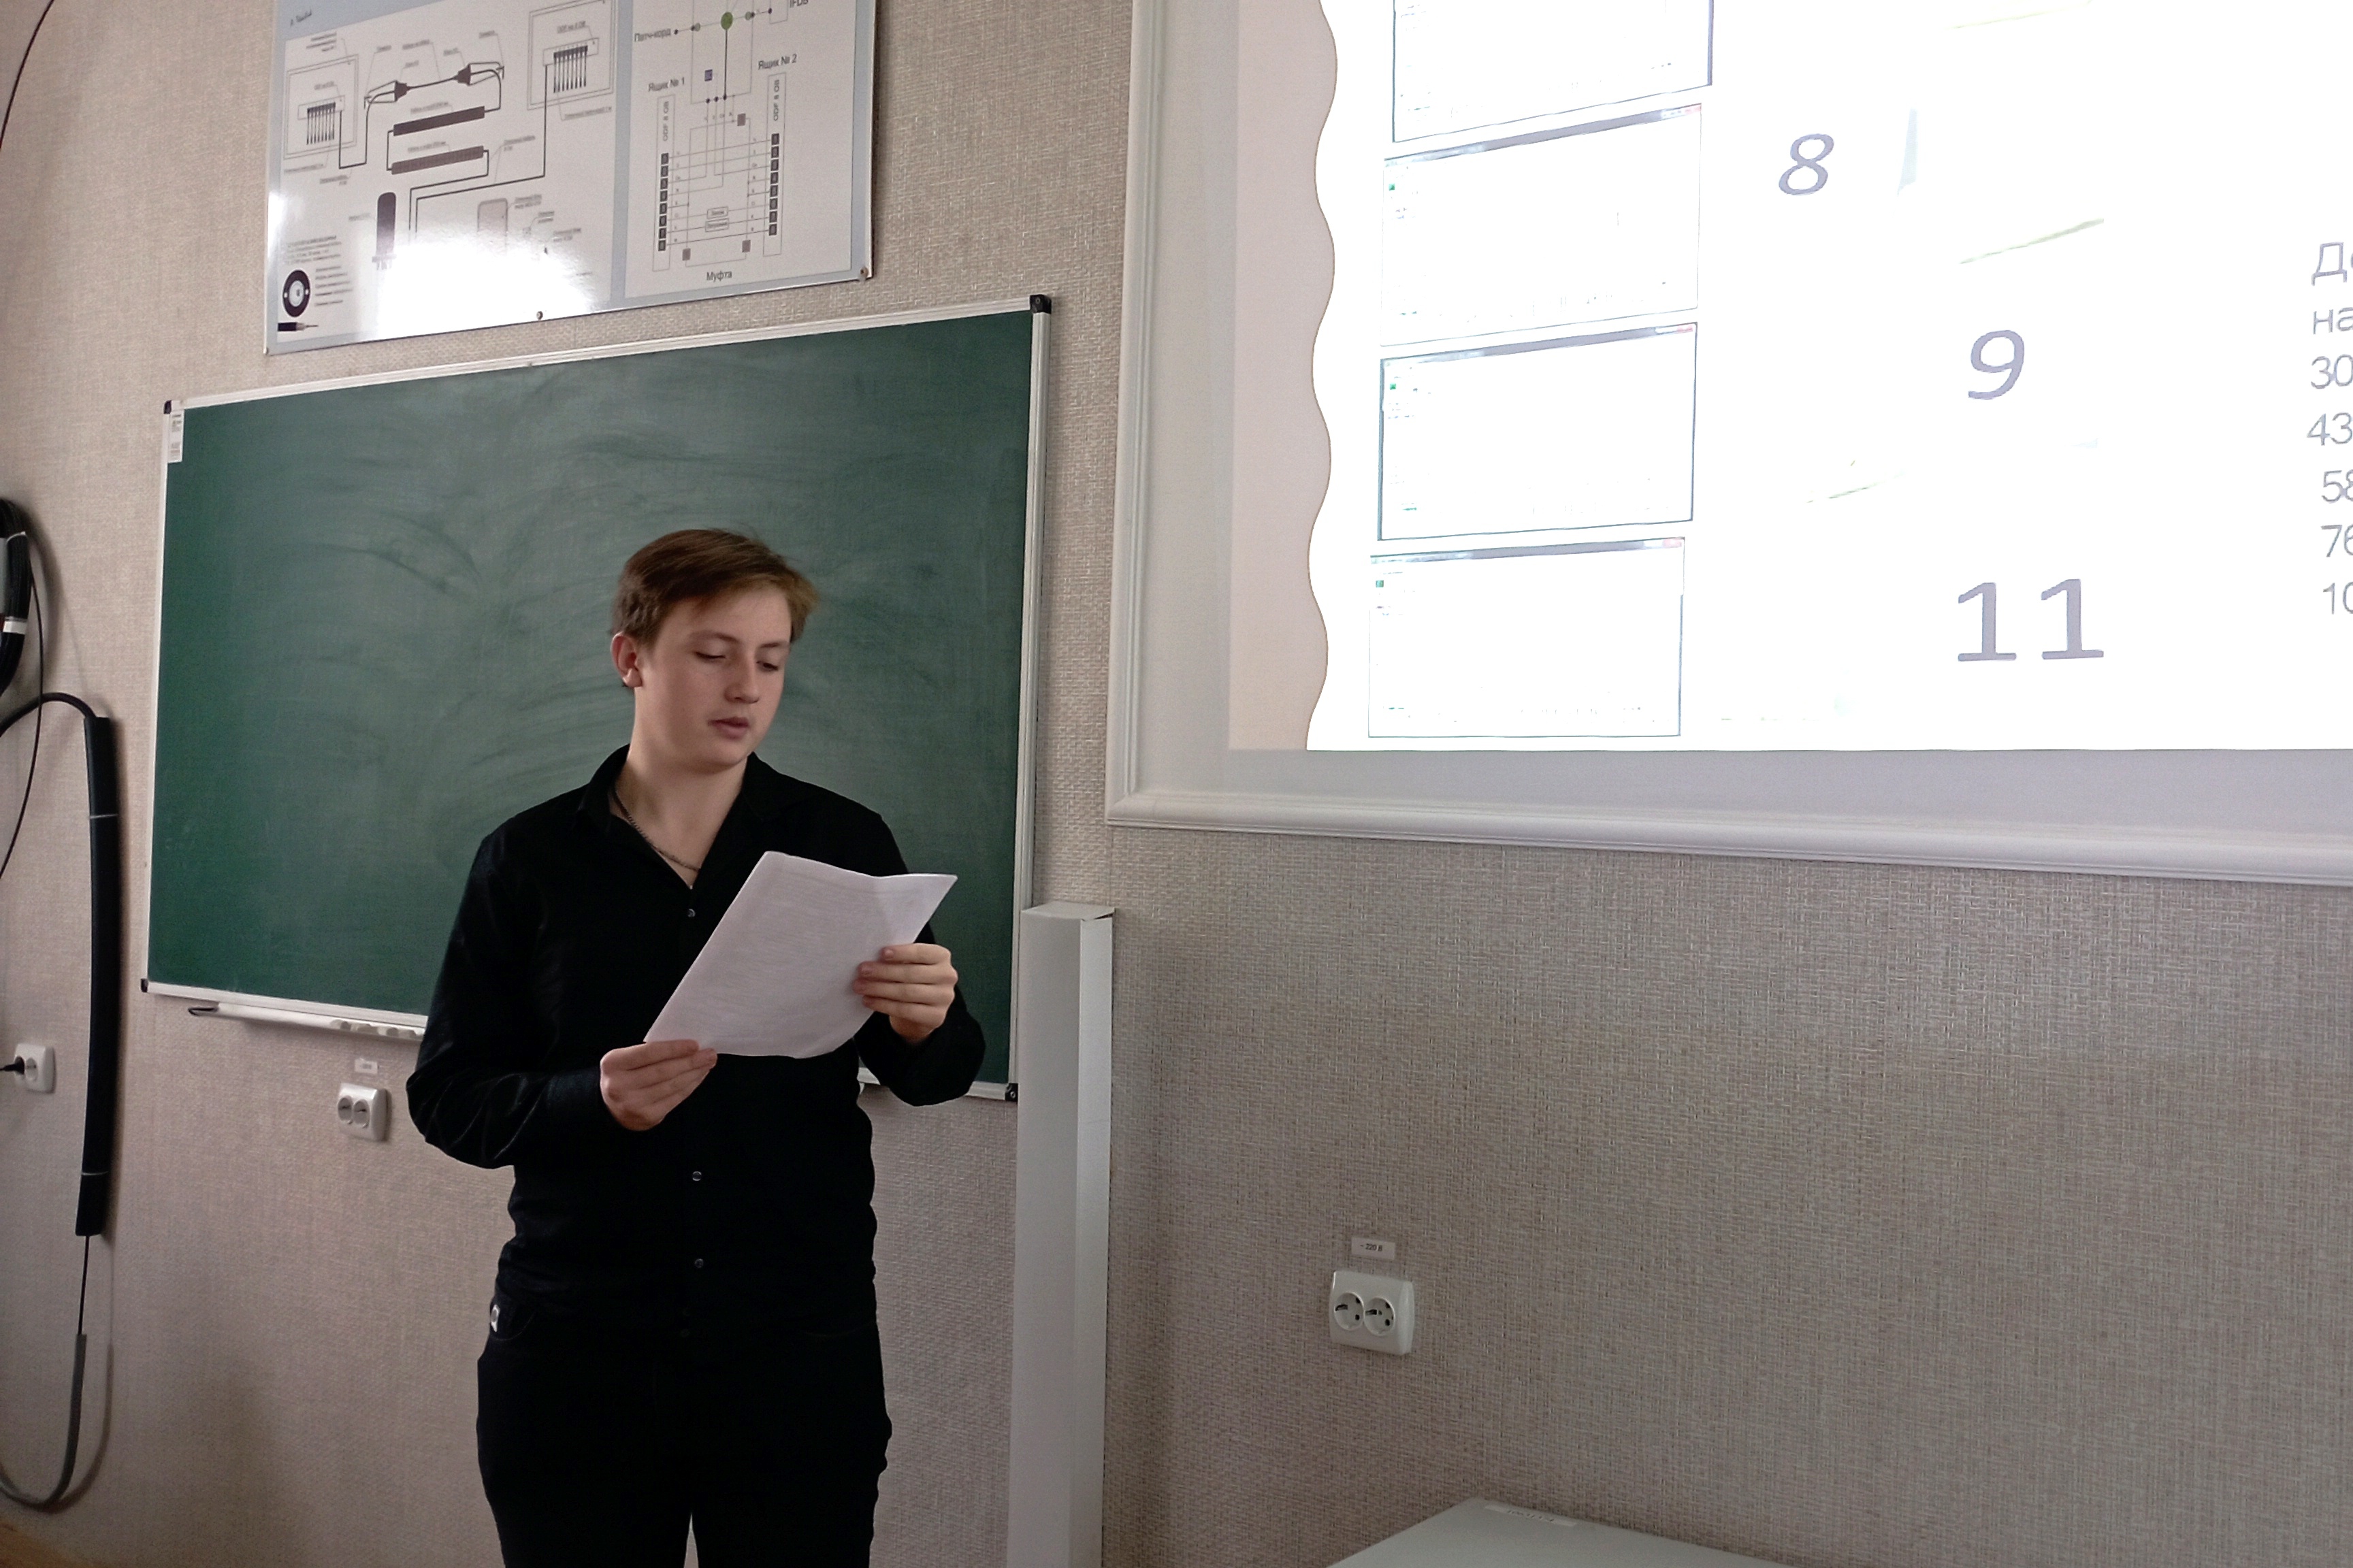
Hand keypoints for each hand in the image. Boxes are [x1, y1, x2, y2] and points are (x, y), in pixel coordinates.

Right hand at [599, 1038, 716, 1130]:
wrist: (608, 1107)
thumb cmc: (624, 1075)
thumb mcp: (626, 1059)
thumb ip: (649, 1052)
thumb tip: (687, 1047)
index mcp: (613, 1064)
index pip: (648, 1053)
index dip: (674, 1049)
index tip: (695, 1044)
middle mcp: (620, 1086)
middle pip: (663, 1071)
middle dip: (691, 1061)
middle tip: (710, 1054)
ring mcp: (633, 1104)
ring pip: (672, 1085)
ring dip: (694, 1073)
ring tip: (708, 1063)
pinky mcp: (647, 1117)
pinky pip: (675, 1099)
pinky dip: (690, 1086)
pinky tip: (698, 1077)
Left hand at [856, 943, 956, 1041]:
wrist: (922, 1010)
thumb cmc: (913, 980)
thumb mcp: (910, 964)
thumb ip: (899, 960)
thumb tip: (872, 959)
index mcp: (942, 957)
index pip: (921, 952)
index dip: (902, 953)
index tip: (882, 953)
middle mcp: (947, 976)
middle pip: (911, 973)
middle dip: (883, 972)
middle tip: (863, 971)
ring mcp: (944, 998)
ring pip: (907, 992)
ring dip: (880, 989)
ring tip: (860, 986)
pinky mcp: (936, 1016)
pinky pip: (906, 1010)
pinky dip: (884, 1005)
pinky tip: (869, 1000)